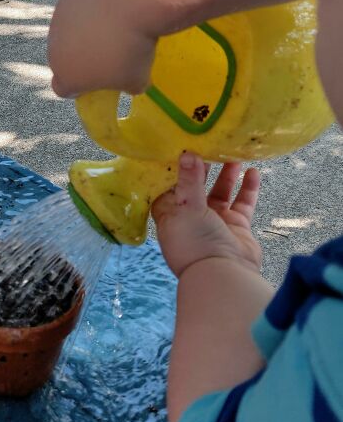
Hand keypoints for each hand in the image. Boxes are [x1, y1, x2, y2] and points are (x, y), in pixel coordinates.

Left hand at [152, 153, 261, 278]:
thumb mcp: (187, 207)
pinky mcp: (236, 227)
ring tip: (234, 154)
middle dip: (203, 168)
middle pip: (196, 187)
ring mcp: (214, 222)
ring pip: (220, 193)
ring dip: (227, 175)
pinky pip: (242, 203)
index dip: (174, 170)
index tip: (181, 148)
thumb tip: (186, 153)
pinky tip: (253, 171)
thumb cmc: (195, 242)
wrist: (225, 275)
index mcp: (170, 214)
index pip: (168, 187)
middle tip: (211, 145)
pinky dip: (247, 189)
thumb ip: (189, 180)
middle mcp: (190, 217)